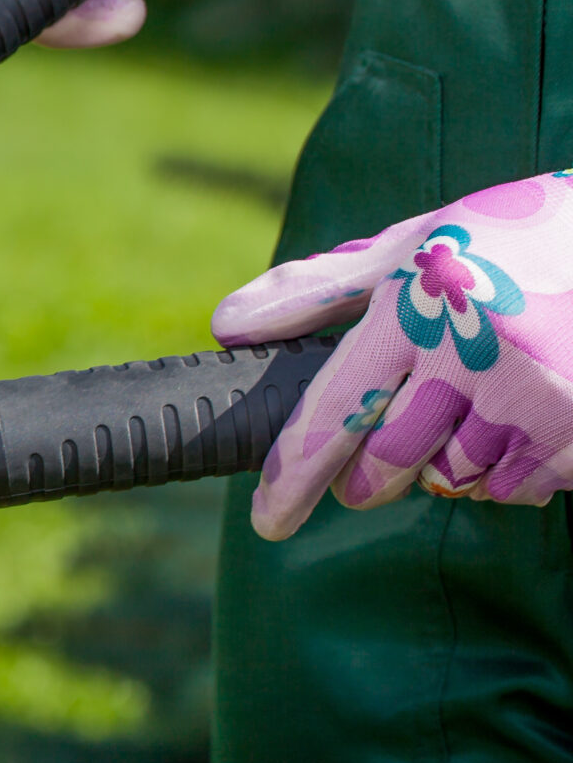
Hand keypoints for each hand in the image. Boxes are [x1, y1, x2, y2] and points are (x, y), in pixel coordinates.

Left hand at [212, 173, 572, 539]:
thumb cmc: (511, 243)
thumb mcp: (416, 244)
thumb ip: (319, 287)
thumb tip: (227, 325)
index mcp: (418, 301)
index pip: (335, 409)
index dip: (294, 474)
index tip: (270, 519)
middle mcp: (472, 349)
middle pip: (390, 460)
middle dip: (369, 478)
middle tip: (369, 473)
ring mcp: (534, 394)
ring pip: (453, 478)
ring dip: (443, 467)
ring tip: (467, 415)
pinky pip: (517, 487)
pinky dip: (505, 472)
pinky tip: (520, 423)